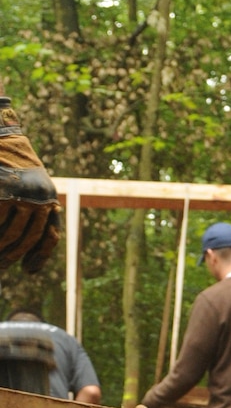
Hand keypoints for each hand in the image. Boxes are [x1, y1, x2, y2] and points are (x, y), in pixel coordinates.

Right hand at [0, 114, 58, 269]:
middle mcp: (41, 198)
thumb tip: (33, 251)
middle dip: (13, 256)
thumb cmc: (13, 165)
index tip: (28, 270)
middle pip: (28, 239)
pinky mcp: (3, 192)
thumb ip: (35, 211)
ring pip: (11, 234)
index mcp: (50, 199)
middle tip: (2, 267)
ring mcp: (21, 195)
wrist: (2, 137)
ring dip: (1, 249)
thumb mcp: (31, 186)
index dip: (39, 256)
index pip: (50, 236)